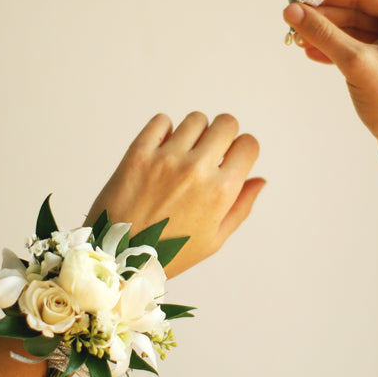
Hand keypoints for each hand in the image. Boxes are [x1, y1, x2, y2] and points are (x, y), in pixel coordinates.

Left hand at [88, 112, 264, 276]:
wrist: (118, 257)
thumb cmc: (169, 252)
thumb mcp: (214, 239)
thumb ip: (241, 206)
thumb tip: (259, 179)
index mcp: (220, 191)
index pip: (248, 145)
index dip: (244, 150)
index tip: (232, 158)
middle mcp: (196, 170)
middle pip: (226, 123)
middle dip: (224, 135)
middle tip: (210, 152)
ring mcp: (166, 159)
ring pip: (196, 120)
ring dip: (195, 133)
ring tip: (183, 155)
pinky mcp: (138, 153)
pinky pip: (162, 121)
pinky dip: (165, 130)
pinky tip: (162, 150)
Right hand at [283, 0, 377, 155]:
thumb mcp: (355, 62)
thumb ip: (323, 33)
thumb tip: (294, 12)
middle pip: (357, 12)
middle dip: (324, 18)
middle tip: (293, 20)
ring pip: (355, 32)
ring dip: (327, 35)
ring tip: (298, 39)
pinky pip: (359, 48)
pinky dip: (336, 50)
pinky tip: (314, 52)